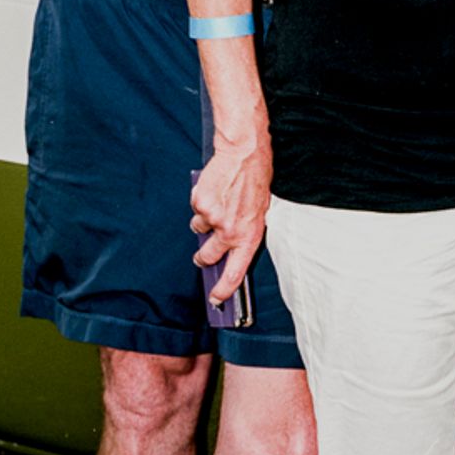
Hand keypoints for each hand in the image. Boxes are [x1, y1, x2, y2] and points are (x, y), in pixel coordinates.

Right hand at [189, 138, 271, 305]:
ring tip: (217, 202)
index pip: (235, 273)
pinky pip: (195, 209)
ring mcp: (213, 219)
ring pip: (198, 229)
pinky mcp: (200, 204)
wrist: (244, 154)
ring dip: (204, 220)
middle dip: (202, 257)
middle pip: (206, 257)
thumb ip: (244, 235)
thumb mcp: (259, 214)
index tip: (216, 300)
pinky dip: (200, 201)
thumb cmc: (256, 182)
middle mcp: (230, 232)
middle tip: (201, 253)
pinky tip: (213, 189)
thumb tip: (228, 254)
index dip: (224, 291)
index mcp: (249, 237)